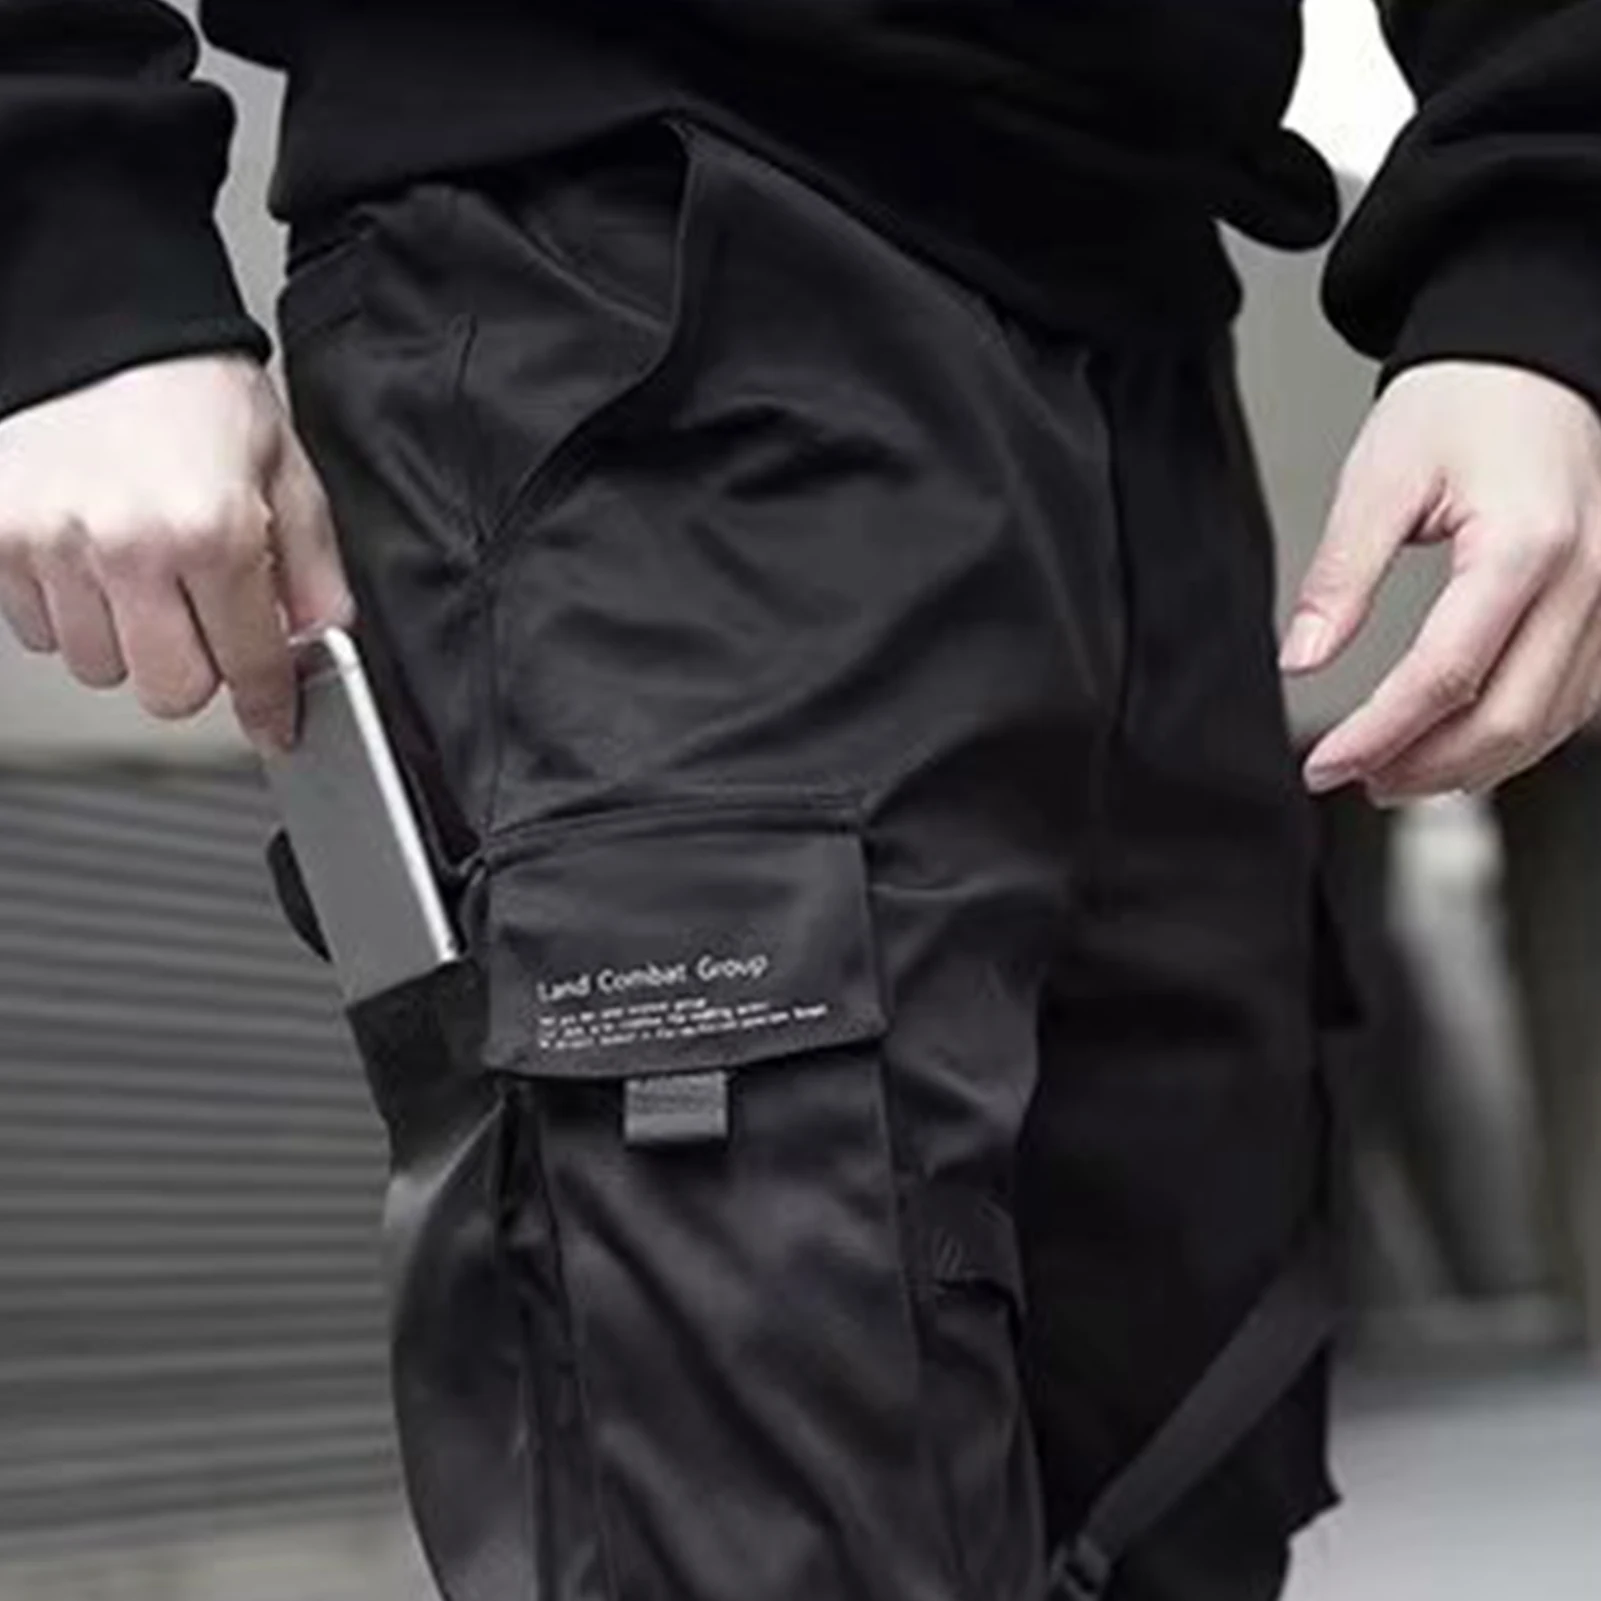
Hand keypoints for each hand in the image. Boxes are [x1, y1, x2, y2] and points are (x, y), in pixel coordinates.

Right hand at [0, 354, 351, 751]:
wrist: (105, 324)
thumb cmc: (195, 389)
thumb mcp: (286, 473)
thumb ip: (312, 571)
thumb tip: (320, 642)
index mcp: (211, 530)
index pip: (249, 665)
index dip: (270, 704)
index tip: (274, 723)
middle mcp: (126, 545)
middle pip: (166, 692)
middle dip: (196, 672)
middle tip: (203, 623)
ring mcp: (52, 545)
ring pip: (99, 667)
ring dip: (128, 640)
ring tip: (143, 573)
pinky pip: (38, 631)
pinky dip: (71, 611)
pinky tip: (94, 558)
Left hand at [1282, 361, 1600, 802]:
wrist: (1532, 358)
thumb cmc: (1463, 400)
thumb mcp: (1379, 479)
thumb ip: (1339, 576)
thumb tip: (1301, 660)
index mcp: (1525, 545)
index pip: (1445, 676)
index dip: (1377, 734)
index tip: (1324, 765)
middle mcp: (1588, 580)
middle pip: (1507, 719)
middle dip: (1423, 767)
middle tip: (1352, 779)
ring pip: (1547, 724)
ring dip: (1468, 766)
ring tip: (1392, 774)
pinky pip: (1573, 701)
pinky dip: (1512, 737)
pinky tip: (1456, 746)